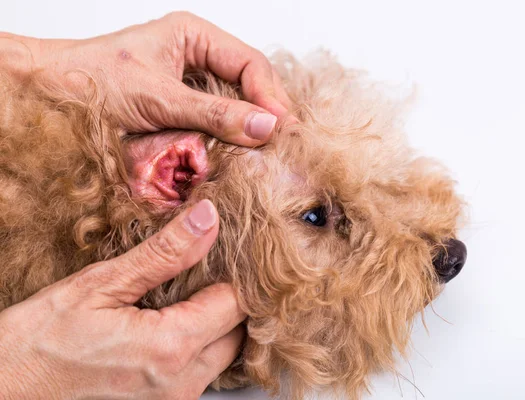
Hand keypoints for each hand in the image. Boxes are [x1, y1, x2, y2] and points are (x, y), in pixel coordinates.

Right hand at [0, 199, 245, 399]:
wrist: (7, 388)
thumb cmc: (40, 339)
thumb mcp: (101, 284)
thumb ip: (164, 253)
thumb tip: (207, 219)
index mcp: (170, 348)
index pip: (236, 303)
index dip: (235, 273)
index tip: (223, 250)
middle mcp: (181, 382)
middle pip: (238, 331)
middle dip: (230, 298)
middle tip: (206, 268)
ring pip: (224, 353)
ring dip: (217, 322)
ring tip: (188, 292)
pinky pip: (202, 369)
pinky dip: (200, 343)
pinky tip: (173, 321)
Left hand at [1, 12, 290, 144]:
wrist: (49, 96)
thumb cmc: (91, 81)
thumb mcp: (159, 98)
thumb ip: (214, 114)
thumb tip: (266, 127)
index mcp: (194, 37)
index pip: (249, 64)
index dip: (270, 96)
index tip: (280, 127)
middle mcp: (197, 59)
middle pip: (248, 85)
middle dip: (263, 114)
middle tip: (280, 145)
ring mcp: (190, 87)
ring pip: (234, 108)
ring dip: (246, 131)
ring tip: (263, 154)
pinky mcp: (182, 113)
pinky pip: (215, 126)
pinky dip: (225, 142)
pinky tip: (235, 155)